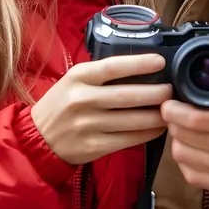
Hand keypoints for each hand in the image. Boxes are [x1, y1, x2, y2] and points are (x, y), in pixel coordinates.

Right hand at [31, 55, 172, 164]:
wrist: (37, 138)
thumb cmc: (62, 104)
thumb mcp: (74, 81)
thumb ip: (101, 74)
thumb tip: (141, 68)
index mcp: (78, 77)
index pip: (113, 67)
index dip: (139, 64)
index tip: (160, 62)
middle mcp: (82, 100)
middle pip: (128, 95)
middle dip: (156, 93)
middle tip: (172, 91)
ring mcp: (87, 125)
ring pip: (132, 120)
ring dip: (157, 116)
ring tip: (171, 111)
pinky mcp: (93, 147)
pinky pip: (128, 139)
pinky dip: (147, 134)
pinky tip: (157, 128)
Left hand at [160, 65, 208, 195]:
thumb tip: (205, 71)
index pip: (196, 118)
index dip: (174, 110)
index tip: (168, 104)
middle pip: (186, 138)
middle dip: (173, 123)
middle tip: (174, 114)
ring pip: (185, 158)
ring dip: (178, 141)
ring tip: (183, 130)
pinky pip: (194, 176)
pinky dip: (187, 161)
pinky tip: (193, 149)